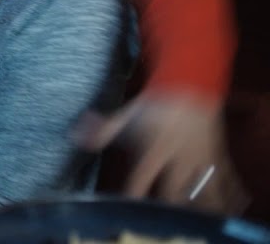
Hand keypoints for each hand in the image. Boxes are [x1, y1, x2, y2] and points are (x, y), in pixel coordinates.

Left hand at [77, 91, 248, 213]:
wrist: (191, 83)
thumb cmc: (155, 104)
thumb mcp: (127, 114)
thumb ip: (102, 129)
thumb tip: (73, 135)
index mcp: (157, 147)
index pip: (143, 177)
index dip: (135, 193)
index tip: (128, 206)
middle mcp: (181, 156)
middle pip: (177, 192)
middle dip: (169, 208)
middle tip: (161, 219)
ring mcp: (204, 159)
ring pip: (207, 193)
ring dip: (199, 209)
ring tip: (191, 219)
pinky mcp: (219, 159)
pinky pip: (229, 183)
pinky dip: (229, 198)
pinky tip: (224, 209)